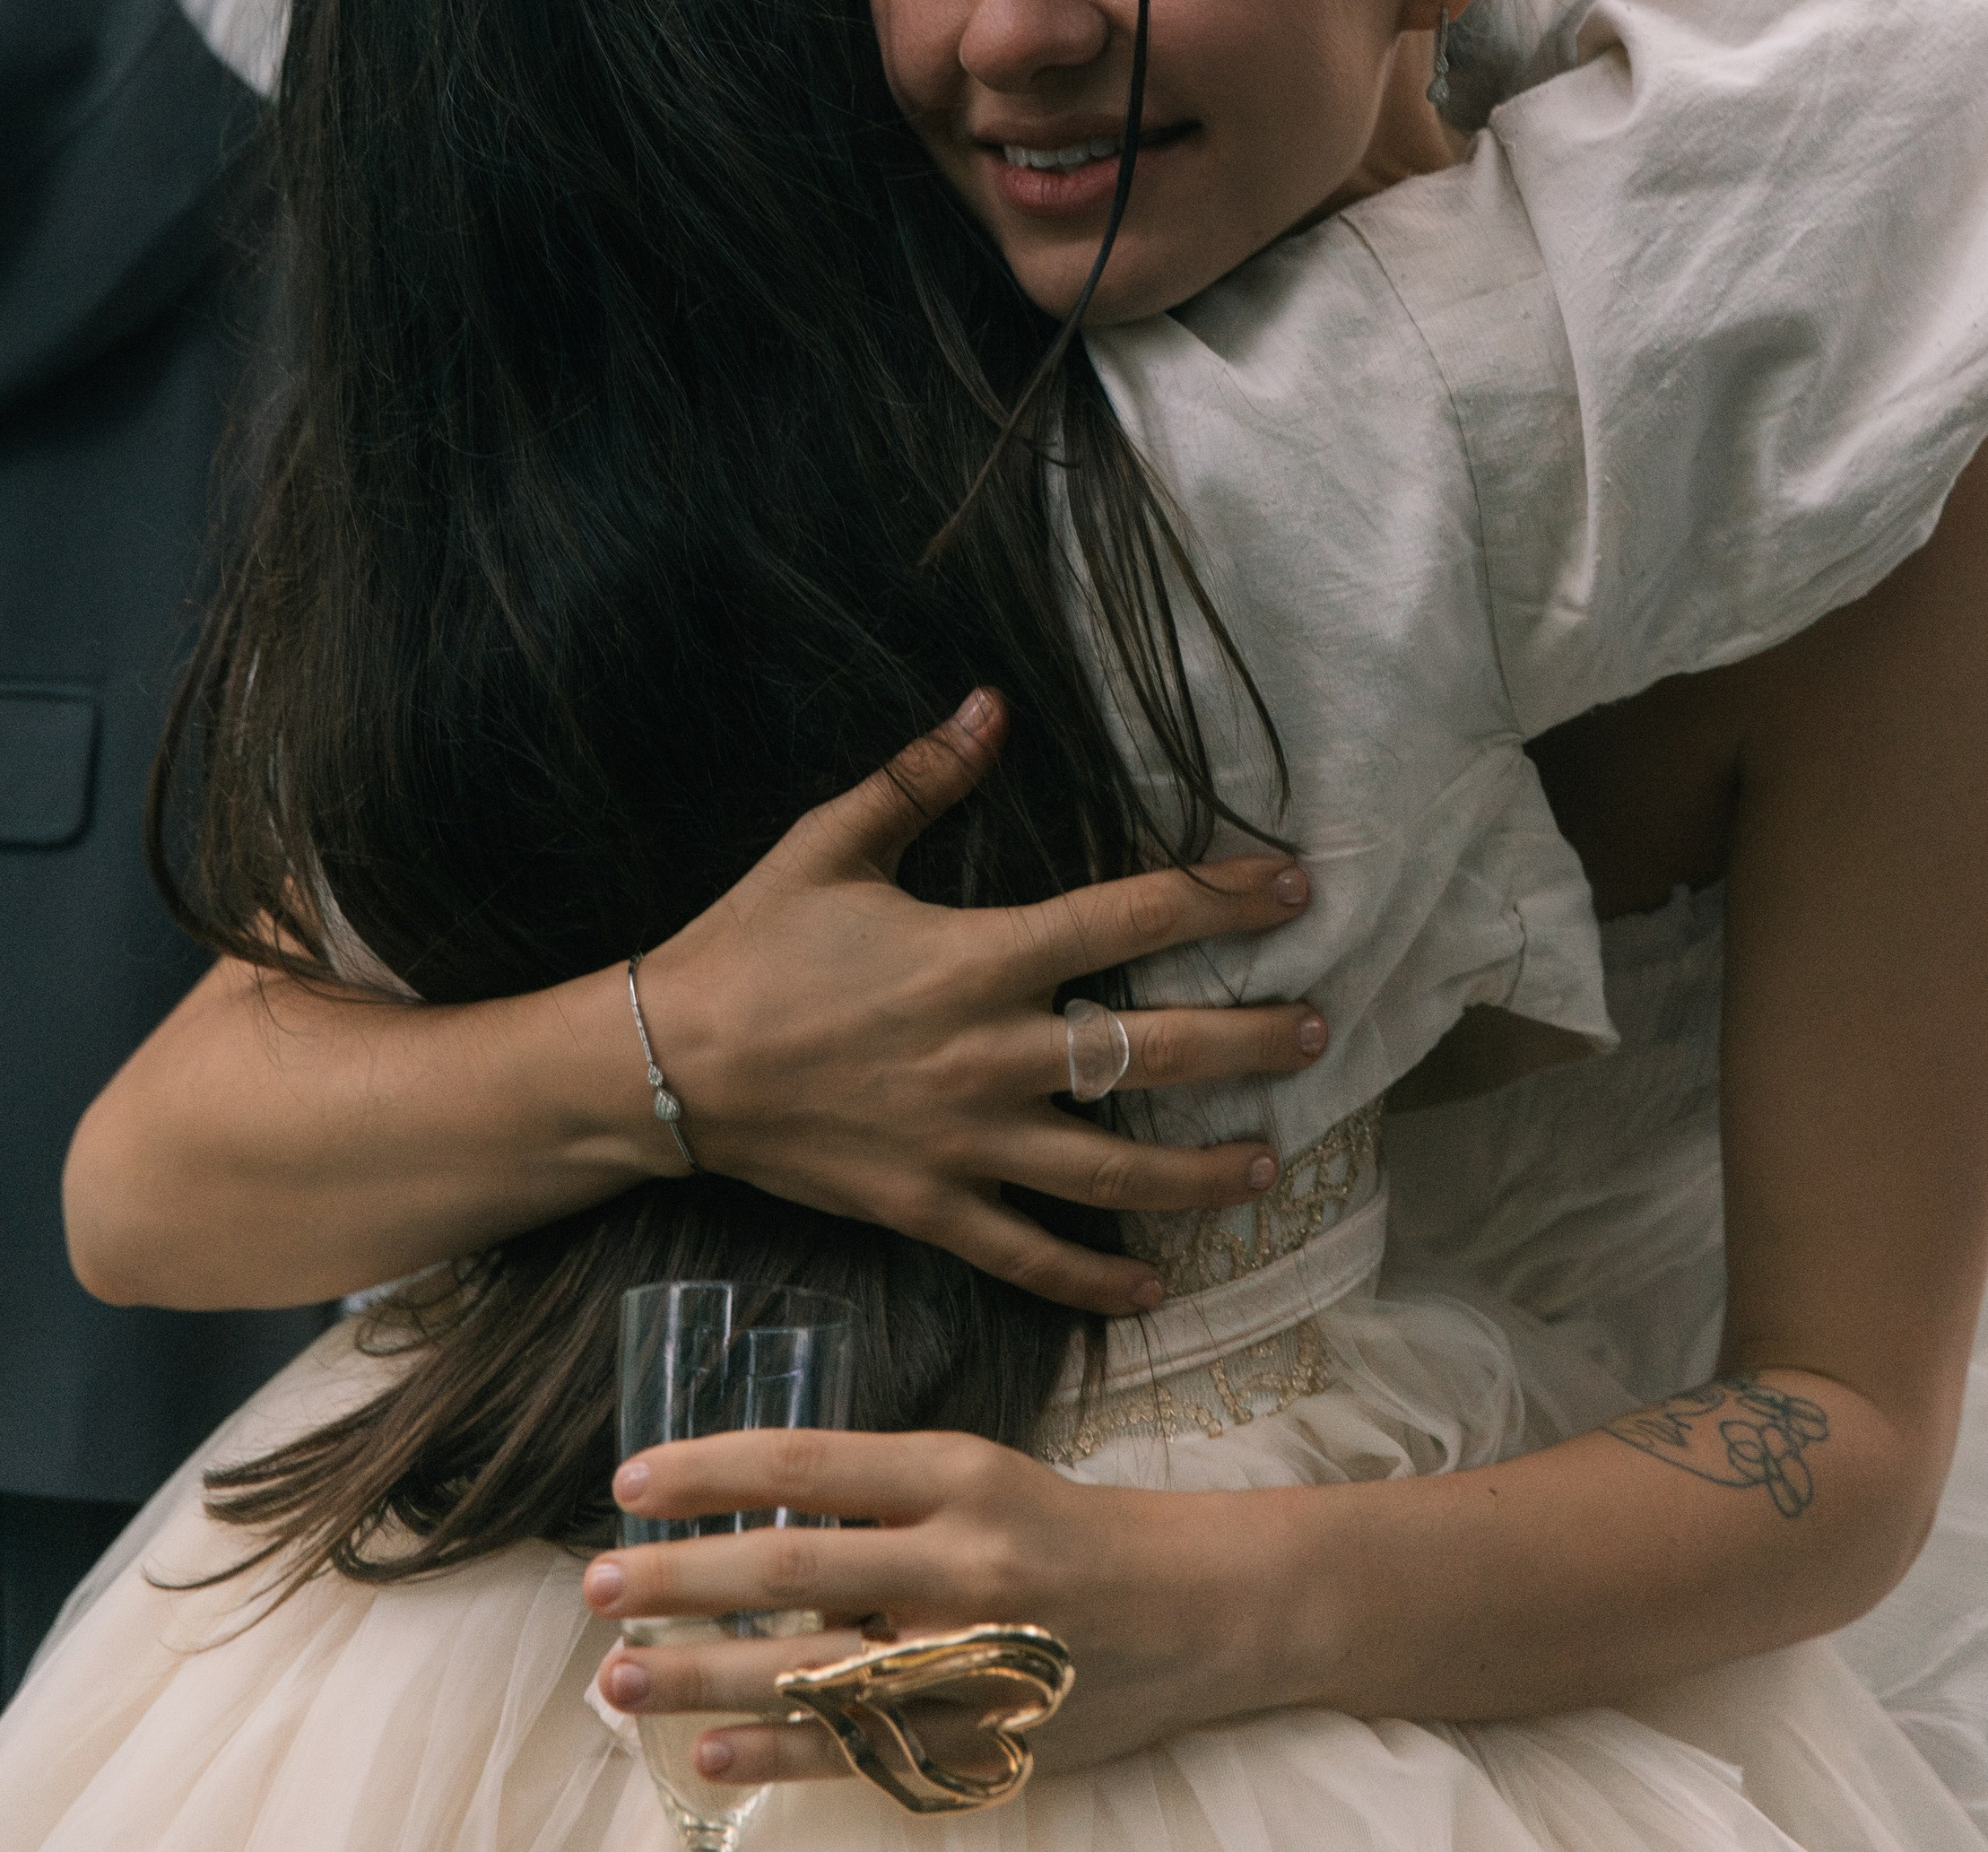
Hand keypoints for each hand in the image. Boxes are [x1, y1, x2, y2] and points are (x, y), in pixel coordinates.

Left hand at [587, 1426, 1289, 1785]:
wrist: (1201, 1608)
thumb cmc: (1069, 1529)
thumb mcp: (980, 1475)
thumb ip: (877, 1495)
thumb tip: (742, 1520)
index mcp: (960, 1472)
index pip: (809, 1465)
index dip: (711, 1471)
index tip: (629, 1479)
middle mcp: (962, 1560)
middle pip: (794, 1571)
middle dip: (681, 1579)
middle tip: (595, 1582)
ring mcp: (971, 1658)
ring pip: (812, 1672)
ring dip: (702, 1677)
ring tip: (618, 1676)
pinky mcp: (981, 1738)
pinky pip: (859, 1753)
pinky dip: (777, 1754)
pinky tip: (709, 1753)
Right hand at [636, 690, 1323, 1314]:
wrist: (667, 1066)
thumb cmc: (751, 943)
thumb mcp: (832, 843)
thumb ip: (921, 776)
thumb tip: (993, 703)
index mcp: (976, 956)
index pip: (1129, 918)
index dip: (1221, 898)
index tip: (1292, 889)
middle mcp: (989, 1055)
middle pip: (1151, 1050)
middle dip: (1248, 1040)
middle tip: (1320, 1031)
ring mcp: (964, 1144)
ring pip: (1113, 1168)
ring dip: (1202, 1169)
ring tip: (1272, 1161)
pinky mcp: (929, 1208)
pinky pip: (1030, 1258)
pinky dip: (1096, 1279)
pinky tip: (1155, 1284)